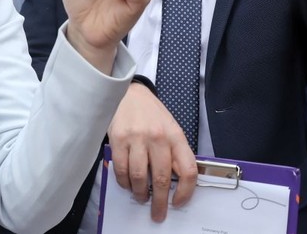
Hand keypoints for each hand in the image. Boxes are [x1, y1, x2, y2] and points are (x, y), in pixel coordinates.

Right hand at [108, 84, 197, 221]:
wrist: (129, 93)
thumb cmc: (152, 114)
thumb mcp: (170, 129)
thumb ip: (174, 153)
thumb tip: (176, 184)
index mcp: (176, 136)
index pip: (188, 169)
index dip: (186, 191)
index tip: (178, 202)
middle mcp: (158, 137)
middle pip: (162, 179)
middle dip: (159, 202)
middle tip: (158, 213)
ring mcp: (137, 138)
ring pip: (140, 178)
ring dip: (140, 194)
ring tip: (141, 197)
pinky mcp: (118, 140)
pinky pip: (122, 170)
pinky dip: (125, 183)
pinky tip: (128, 184)